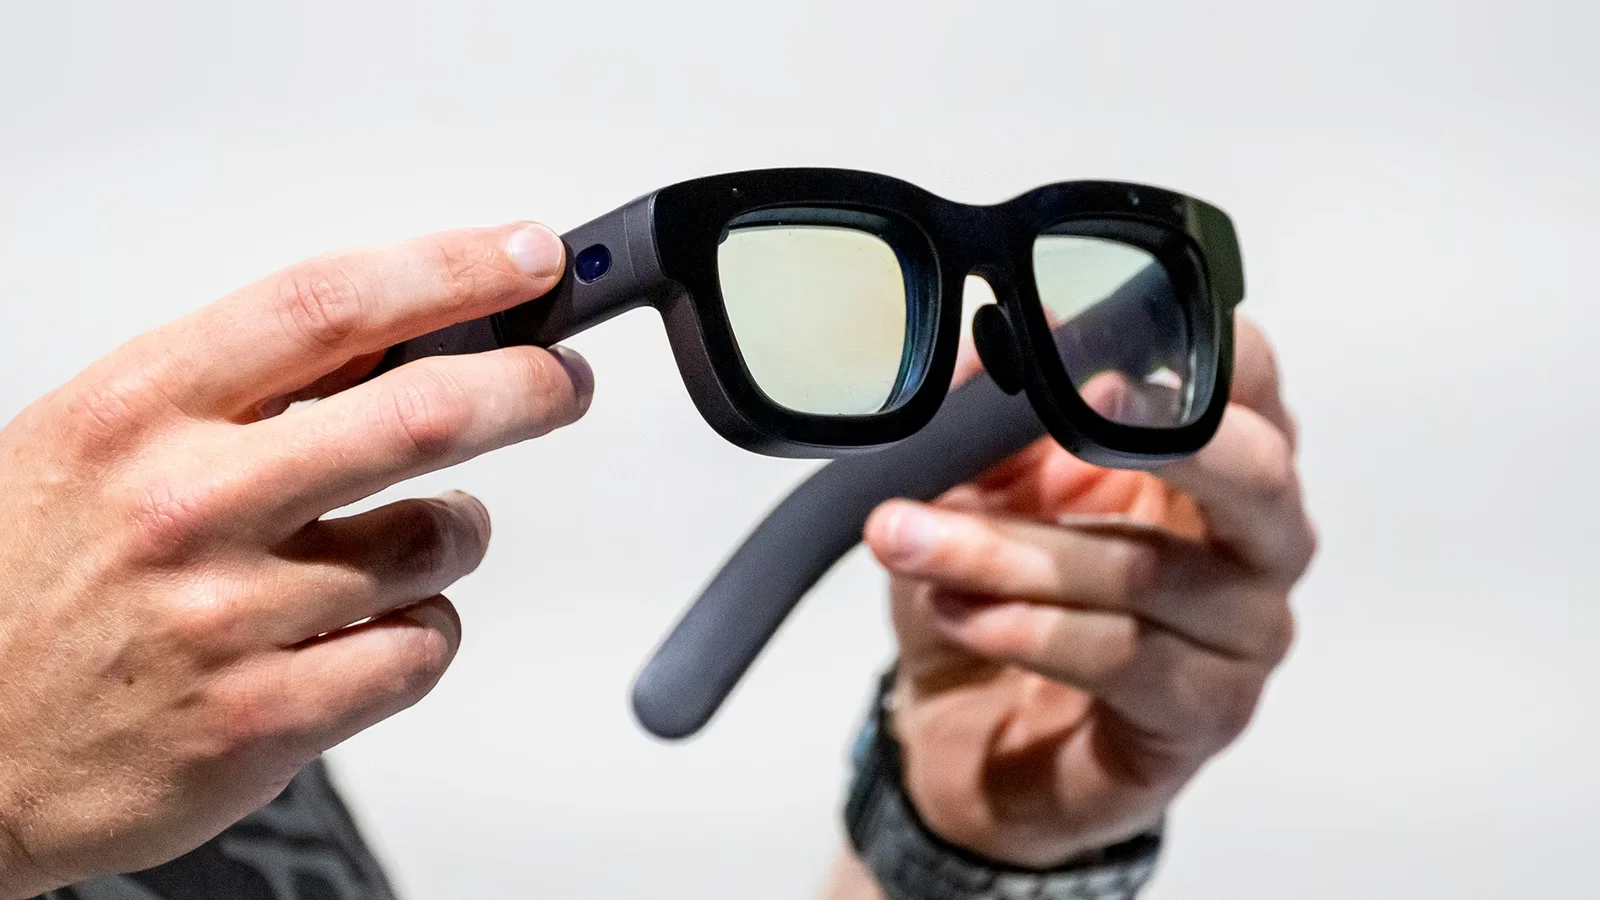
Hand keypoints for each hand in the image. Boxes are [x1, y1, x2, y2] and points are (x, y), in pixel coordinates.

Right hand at [0, 223, 588, 897]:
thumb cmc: (22, 580)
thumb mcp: (97, 440)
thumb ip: (237, 389)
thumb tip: (396, 337)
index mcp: (137, 412)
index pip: (328, 305)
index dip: (452, 272)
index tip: (526, 260)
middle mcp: (186, 507)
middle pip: (418, 416)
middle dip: (526, 387)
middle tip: (562, 382)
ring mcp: (228, 618)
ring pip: (435, 542)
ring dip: (453, 533)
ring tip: (410, 537)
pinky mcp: (263, 720)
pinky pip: (419, 648)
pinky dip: (422, 632)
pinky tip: (372, 629)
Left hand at [860, 318, 1315, 866]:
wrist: (970, 723)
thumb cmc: (1003, 583)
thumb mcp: (980, 479)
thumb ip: (993, 403)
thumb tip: (999, 328)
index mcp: (1218, 455)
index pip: (1252, 381)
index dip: (1199, 352)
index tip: (1108, 347)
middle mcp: (1259, 541)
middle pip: (1255, 476)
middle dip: (1167, 441)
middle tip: (1076, 409)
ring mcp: (1244, 637)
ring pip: (1143, 573)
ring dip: (1009, 551)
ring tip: (908, 537)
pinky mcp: (1200, 717)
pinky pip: (1119, 657)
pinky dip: (1023, 626)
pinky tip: (953, 608)